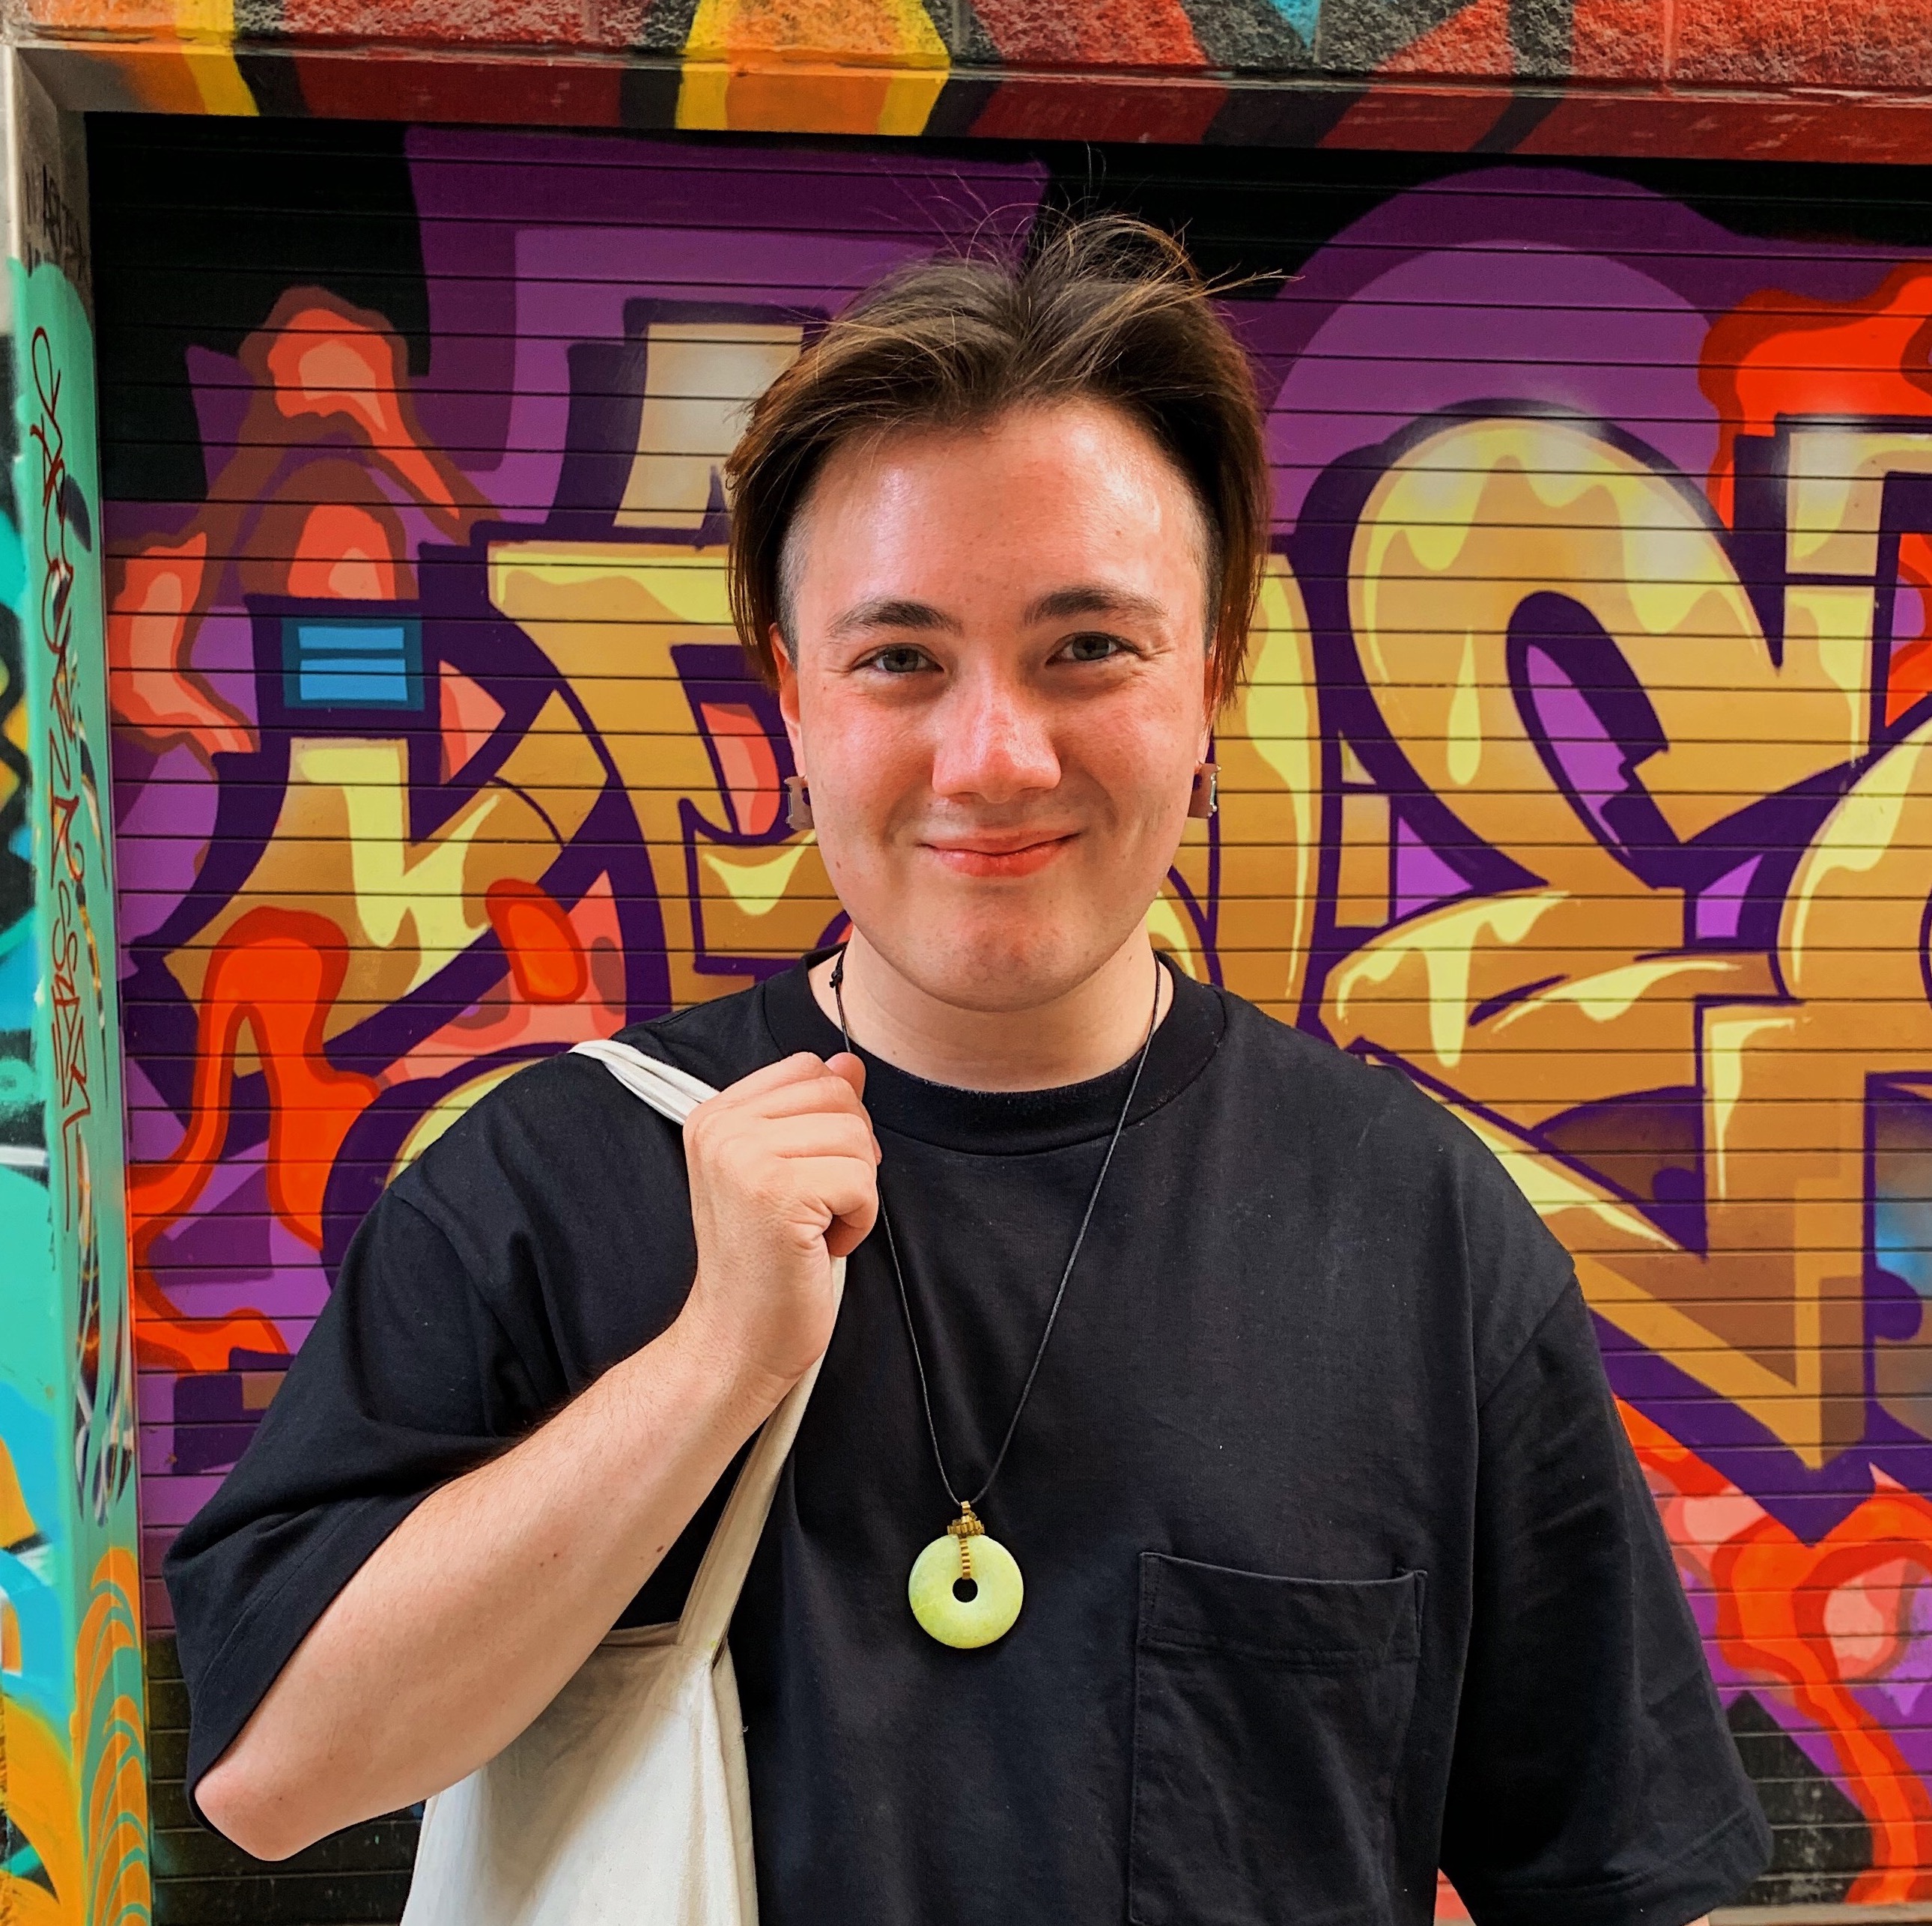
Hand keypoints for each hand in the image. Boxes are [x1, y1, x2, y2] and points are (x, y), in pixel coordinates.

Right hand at [676, 1052, 878, 1400]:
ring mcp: (744, 1157)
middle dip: (849, 1157)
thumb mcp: (785, 1171)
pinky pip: (862, 1182)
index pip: (808, 1069)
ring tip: (813, 1229)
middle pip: (839, 1097)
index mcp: (715, 1114)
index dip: (832, 1121)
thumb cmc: (764, 1263)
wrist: (735, 1340)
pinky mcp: (777, 1193)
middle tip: (814, 1209)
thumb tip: (849, 1062)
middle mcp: (721, 1127)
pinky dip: (858, 1221)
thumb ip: (812, 1111)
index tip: (810, 1174)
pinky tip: (819, 1245)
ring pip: (857, 1138)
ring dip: (855, 1193)